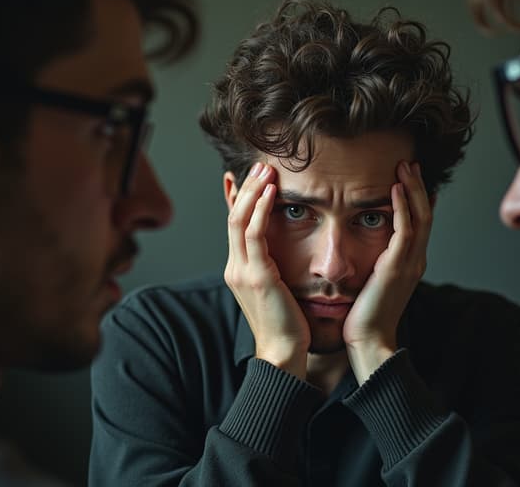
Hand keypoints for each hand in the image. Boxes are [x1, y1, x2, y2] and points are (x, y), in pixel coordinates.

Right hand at [224, 162, 309, 378]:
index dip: (237, 198)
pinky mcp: (256, 276)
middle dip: (246, 188)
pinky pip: (254, 234)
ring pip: (239, 220)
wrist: (283, 354)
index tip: (243, 176)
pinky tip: (272, 192)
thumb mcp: (275, 290)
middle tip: (259, 165)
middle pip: (233, 217)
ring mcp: (242, 271)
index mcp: (239, 270)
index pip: (235, 226)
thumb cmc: (286, 324)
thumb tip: (282, 251)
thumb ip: (272, 267)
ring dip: (253, 191)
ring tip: (266, 169)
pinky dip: (260, 209)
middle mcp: (235, 267)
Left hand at [343, 161, 431, 382]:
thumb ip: (376, 263)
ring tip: (405, 166)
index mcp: (410, 263)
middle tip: (410, 163)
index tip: (408, 177)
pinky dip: (402, 207)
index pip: (419, 222)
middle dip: (418, 186)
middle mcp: (415, 260)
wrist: (369, 342)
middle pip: (425, 214)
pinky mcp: (397, 267)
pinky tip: (395, 189)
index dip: (417, 198)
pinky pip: (404, 230)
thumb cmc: (365, 316)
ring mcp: (409, 263)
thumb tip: (366, 249)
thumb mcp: (374, 283)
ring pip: (420, 217)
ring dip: (413, 189)